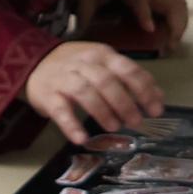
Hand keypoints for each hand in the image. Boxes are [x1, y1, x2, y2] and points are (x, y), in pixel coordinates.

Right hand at [24, 40, 161, 142]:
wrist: (34, 62)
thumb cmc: (77, 67)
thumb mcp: (104, 65)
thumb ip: (130, 78)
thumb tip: (158, 97)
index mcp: (102, 54)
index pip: (127, 69)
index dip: (144, 90)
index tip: (155, 110)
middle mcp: (83, 63)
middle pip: (107, 82)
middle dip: (125, 103)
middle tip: (136, 122)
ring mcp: (64, 78)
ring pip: (86, 93)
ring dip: (103, 112)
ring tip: (115, 127)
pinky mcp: (48, 94)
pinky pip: (60, 110)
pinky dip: (72, 125)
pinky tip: (82, 138)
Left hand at [71, 0, 191, 55]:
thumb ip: (84, 13)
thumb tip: (78, 38)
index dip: (145, 12)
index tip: (149, 29)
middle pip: (171, 1)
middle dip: (175, 25)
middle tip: (167, 47)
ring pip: (180, 4)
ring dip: (180, 25)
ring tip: (171, 45)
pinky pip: (178, 6)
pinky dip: (179, 22)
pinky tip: (170, 37)